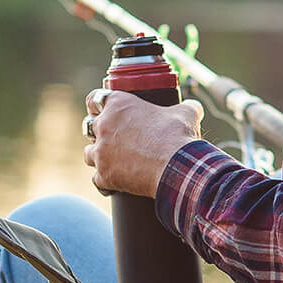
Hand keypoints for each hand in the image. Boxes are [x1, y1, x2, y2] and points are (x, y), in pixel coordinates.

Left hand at [83, 88, 204, 196]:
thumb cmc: (178, 136)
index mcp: (118, 104)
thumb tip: (194, 107)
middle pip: (89, 126)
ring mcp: (101, 152)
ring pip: (88, 153)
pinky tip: (115, 184)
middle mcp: (104, 126)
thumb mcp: (186, 114)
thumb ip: (186, 107)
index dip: (98, 106)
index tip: (104, 112)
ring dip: (98, 156)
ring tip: (114, 161)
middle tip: (114, 138)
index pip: (94, 99)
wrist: (177, 167)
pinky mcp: (103, 175)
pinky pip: (96, 179)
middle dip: (98, 132)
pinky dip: (105, 181)